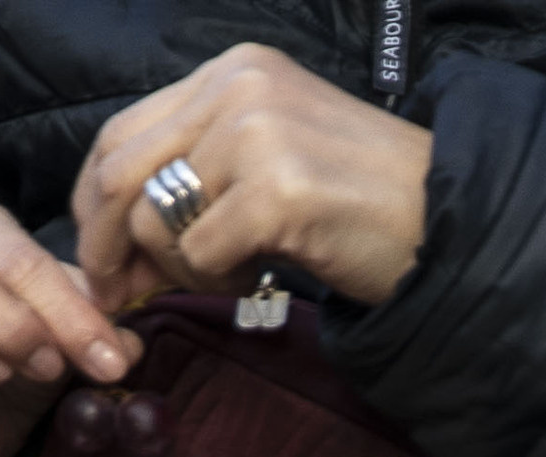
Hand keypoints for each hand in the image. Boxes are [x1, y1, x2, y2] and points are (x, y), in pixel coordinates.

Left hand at [74, 45, 436, 315]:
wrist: (449, 222)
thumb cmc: (361, 204)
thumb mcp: (272, 156)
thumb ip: (197, 172)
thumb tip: (114, 240)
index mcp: (233, 71)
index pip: (122, 132)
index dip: (96, 203)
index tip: (103, 257)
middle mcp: (238, 87)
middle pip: (121, 172)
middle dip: (108, 246)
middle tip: (120, 295)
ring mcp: (258, 135)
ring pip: (155, 218)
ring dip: (177, 269)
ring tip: (230, 273)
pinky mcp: (277, 190)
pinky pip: (200, 254)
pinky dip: (220, 280)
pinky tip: (262, 273)